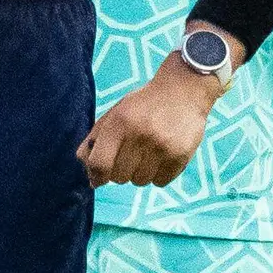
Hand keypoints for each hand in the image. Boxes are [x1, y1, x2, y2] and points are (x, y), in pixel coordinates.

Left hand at [80, 61, 215, 187]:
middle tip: (129, 156)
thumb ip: (95, 141)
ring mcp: (161, 147)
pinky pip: (159, 182)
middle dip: (120, 171)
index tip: (99, 178)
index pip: (99, 164)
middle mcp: (139, 135)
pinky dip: (157, 175)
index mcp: (118, 122)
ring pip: (139, 181)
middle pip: (119, 177)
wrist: (182, 90)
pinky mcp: (180, 155)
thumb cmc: (142, 106)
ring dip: (140, 173)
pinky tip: (161, 158)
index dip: (96, 176)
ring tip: (147, 154)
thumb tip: (90, 178)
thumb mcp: (114, 114)